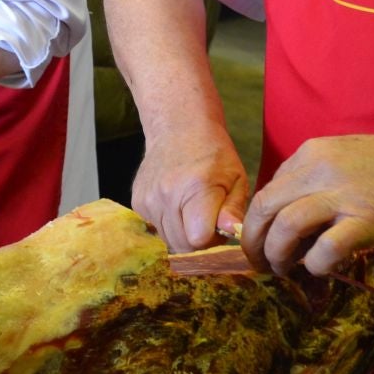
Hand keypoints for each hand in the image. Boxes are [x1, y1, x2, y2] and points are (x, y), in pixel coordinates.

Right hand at [132, 128, 250, 252]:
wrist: (177, 128)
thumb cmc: (212, 153)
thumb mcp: (235, 178)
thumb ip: (234, 209)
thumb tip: (232, 233)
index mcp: (195, 189)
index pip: (198, 239)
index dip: (212, 239)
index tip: (218, 224)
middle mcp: (166, 195)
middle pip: (182, 245)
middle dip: (199, 240)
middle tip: (208, 219)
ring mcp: (148, 200)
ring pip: (168, 240)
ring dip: (183, 233)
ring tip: (192, 211)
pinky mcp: (137, 202)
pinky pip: (155, 230)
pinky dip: (169, 225)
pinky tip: (177, 205)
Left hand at [242, 131, 373, 276]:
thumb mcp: (345, 158)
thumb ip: (314, 180)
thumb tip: (287, 217)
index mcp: (312, 152)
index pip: (268, 188)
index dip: (259, 220)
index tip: (265, 239)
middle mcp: (320, 168)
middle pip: (265, 206)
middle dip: (254, 240)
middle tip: (261, 263)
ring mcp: (343, 194)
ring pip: (286, 225)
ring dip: (278, 254)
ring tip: (284, 269)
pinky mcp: (367, 220)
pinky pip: (325, 248)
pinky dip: (315, 264)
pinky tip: (321, 269)